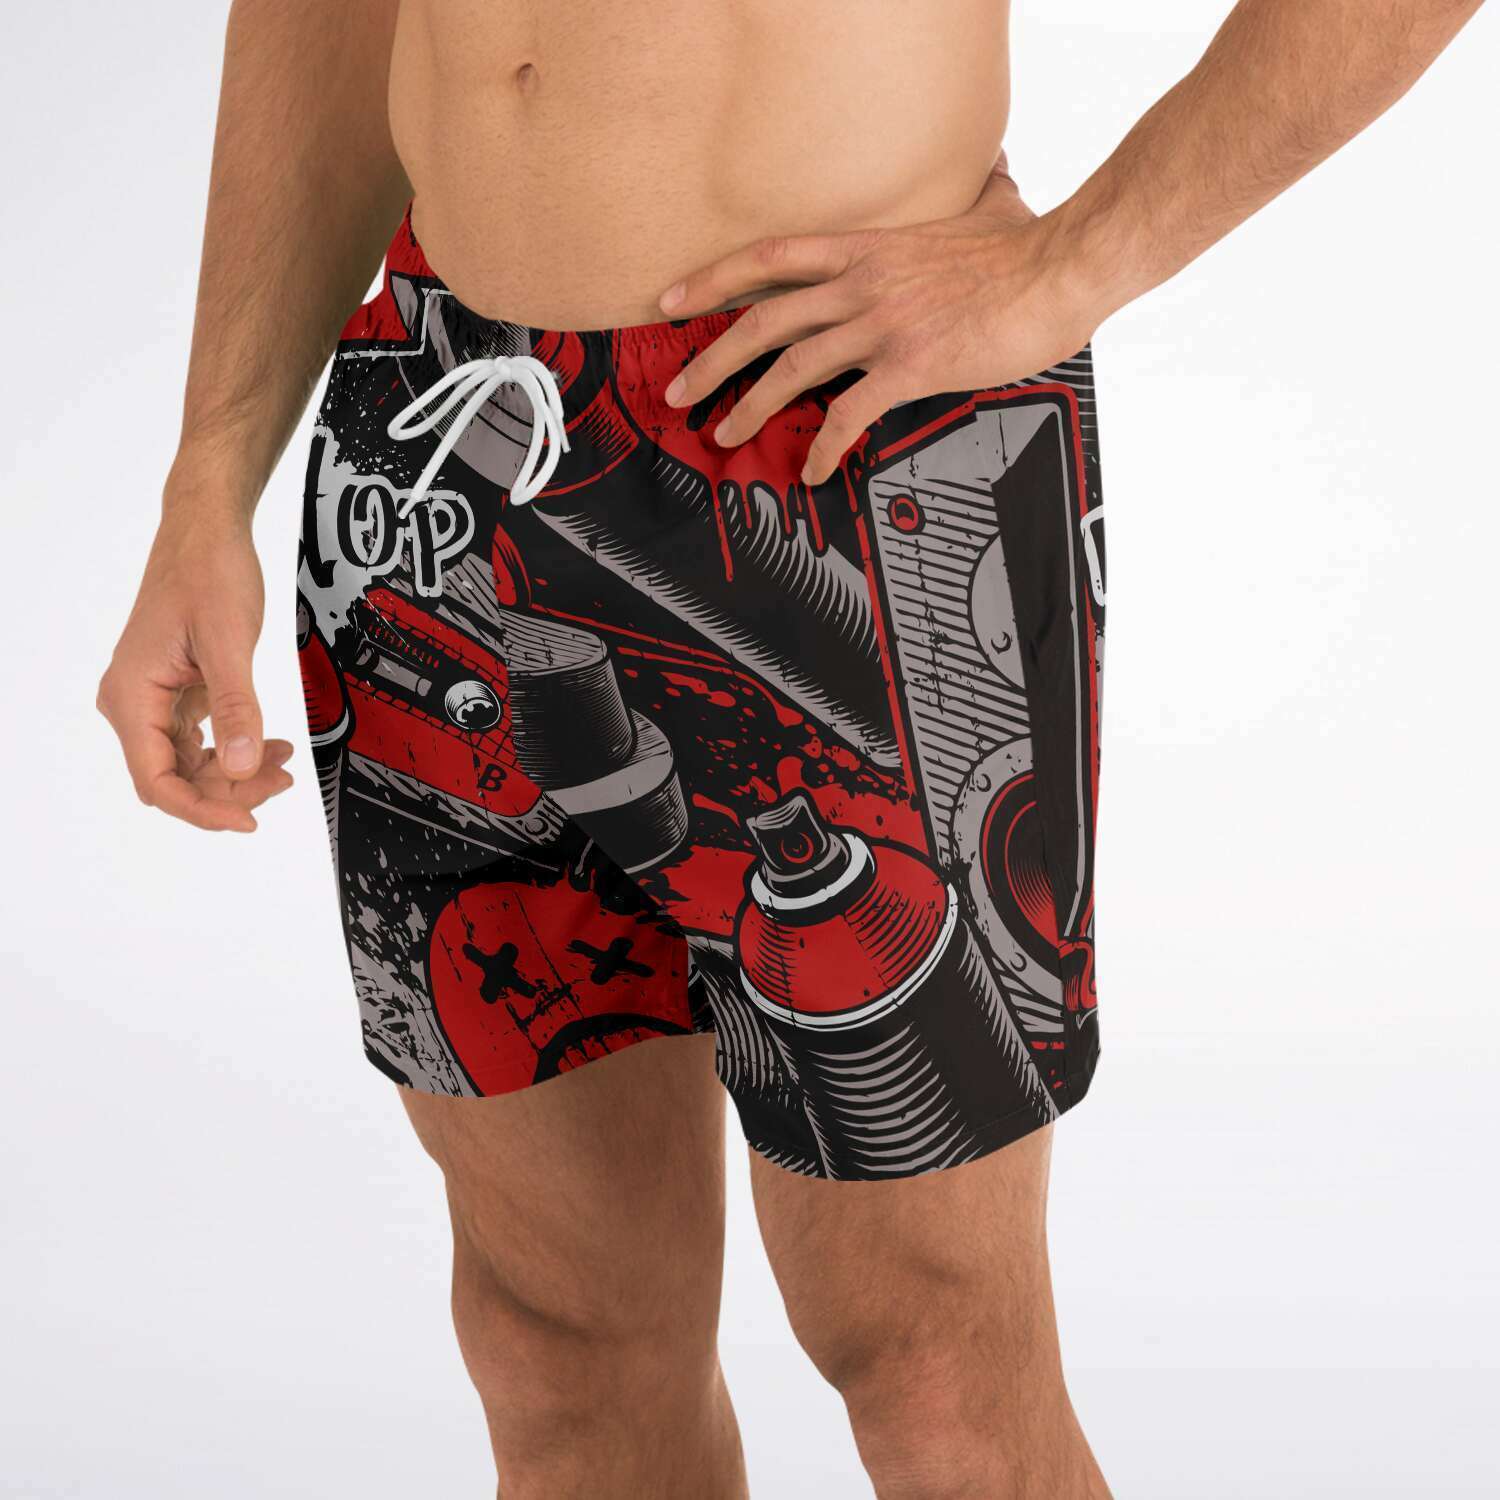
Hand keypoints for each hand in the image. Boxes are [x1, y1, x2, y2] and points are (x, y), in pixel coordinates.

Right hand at [98, 505, 292, 832]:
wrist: (207, 533)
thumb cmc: (208, 573)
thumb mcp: (228, 643)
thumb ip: (237, 708)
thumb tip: (244, 766)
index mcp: (131, 695)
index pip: (157, 780)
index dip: (200, 810)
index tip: (245, 820)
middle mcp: (134, 703)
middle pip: (176, 778)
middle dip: (229, 789)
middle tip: (281, 782)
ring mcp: (155, 700)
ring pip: (191, 763)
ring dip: (236, 772)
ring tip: (283, 764)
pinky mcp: (177, 692)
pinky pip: (201, 739)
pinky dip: (237, 748)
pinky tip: (271, 746)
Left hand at [658, 188, 1102, 484]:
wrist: (1063, 269)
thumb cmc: (1030, 249)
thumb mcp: (992, 206)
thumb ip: (976, 192)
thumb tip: (990, 168)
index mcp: (868, 248)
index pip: (770, 257)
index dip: (713, 279)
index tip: (673, 300)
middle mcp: (863, 284)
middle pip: (762, 319)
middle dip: (712, 358)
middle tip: (680, 389)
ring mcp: (883, 325)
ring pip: (792, 368)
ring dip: (750, 407)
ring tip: (725, 435)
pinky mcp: (911, 365)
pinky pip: (850, 415)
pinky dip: (825, 447)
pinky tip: (813, 469)